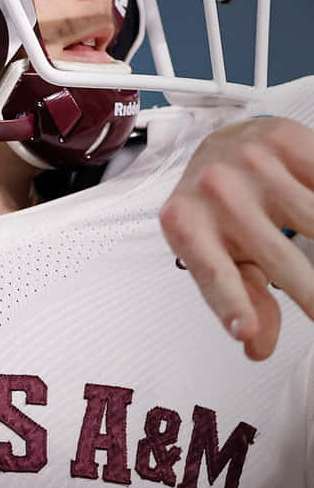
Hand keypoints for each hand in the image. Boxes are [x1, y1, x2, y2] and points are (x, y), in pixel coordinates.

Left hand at [159, 116, 313, 359]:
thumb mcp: (218, 256)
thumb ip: (239, 300)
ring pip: (313, 218)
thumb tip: (257, 347)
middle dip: (312, 293)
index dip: (233, 306)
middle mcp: (215, 192)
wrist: (220, 143)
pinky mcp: (284, 140)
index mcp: (188, 227)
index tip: (246, 333)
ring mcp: (251, 163)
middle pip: (277, 257)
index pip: (214, 275)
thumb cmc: (217, 212)